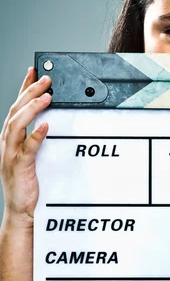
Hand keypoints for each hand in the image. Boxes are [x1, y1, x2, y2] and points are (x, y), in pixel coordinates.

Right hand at [0, 67, 51, 226]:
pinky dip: (35, 136)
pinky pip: (27, 148)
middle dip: (30, 92)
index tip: (35, 71)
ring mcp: (11, 154)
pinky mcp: (20, 167)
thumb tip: (51, 119)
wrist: (20, 209)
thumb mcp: (31, 155)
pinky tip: (45, 126)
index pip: (17, 106)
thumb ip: (38, 137)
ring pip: (17, 125)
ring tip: (47, 96)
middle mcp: (8, 142)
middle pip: (16, 110)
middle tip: (46, 79)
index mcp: (11, 137)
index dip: (24, 87)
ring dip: (32, 108)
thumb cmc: (28, 182)